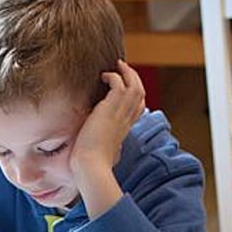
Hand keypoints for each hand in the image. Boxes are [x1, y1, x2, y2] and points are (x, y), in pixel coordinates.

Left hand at [69, 59, 146, 180]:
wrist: (91, 165)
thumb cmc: (92, 164)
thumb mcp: (101, 151)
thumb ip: (103, 144)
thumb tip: (95, 146)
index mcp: (124, 129)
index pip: (138, 107)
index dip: (135, 94)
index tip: (126, 86)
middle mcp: (126, 119)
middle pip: (140, 93)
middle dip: (134, 78)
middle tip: (123, 68)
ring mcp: (120, 113)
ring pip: (134, 85)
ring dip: (127, 73)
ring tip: (116, 65)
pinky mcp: (110, 109)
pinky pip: (119, 84)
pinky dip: (113, 76)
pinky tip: (102, 76)